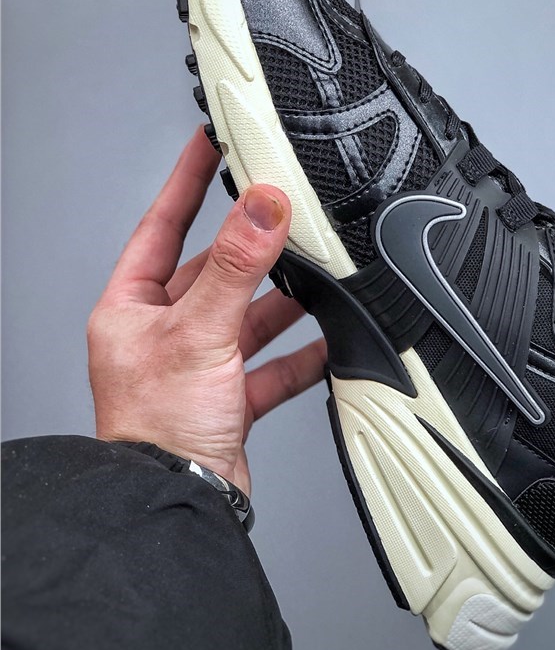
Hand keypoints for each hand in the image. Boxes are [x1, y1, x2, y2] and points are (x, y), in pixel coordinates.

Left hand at [88, 127, 324, 493]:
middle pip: (214, 272)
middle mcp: (161, 333)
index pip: (161, 225)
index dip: (187, 182)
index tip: (208, 143)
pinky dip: (299, 355)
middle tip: (286, 214)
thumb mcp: (199, 334)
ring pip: (246, 318)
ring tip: (318, 277)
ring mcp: (195, 367)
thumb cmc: (156, 430)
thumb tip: (262, 207)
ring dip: (281, 303)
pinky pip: (270, 366)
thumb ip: (238, 268)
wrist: (177, 506)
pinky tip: (327, 342)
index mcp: (132, 308)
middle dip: (253, 249)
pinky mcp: (227, 399)